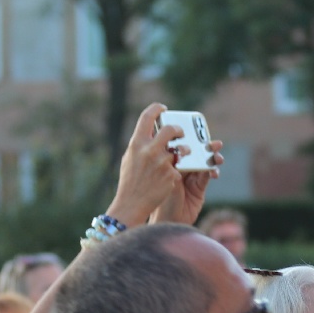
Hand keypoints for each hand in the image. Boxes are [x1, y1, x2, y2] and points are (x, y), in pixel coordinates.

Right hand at [105, 103, 189, 227]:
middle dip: (177, 129)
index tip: (163, 109)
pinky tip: (174, 176)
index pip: (147, 116)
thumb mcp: (129, 158)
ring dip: (184, 151)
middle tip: (180, 133)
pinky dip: (178, 171)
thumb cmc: (129, 182)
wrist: (132, 204)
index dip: (157, 109)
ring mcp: (161, 162)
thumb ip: (140, 145)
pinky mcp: (171, 175)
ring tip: (183, 155)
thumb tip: (150, 132)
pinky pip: (180, 167)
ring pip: (180, 149)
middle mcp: (149, 150)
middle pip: (170, 129)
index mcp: (136, 143)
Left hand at [149, 140, 223, 226]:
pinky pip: (208, 175)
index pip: (181, 147)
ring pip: (204, 163)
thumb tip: (183, 150)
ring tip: (218, 157)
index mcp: (169, 164)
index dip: (190, 140)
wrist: (168, 221)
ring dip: (212, 159)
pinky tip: (215, 172)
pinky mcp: (199, 188)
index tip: (198, 134)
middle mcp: (180, 169)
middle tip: (214, 143)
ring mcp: (190, 178)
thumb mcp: (167, 178)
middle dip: (205, 147)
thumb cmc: (162, 200)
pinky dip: (213, 172)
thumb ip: (176, 165)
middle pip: (195, 153)